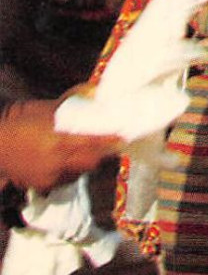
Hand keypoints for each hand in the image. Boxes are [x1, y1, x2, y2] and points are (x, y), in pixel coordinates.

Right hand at [0, 99, 120, 191]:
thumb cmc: (18, 125)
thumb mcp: (43, 110)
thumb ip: (69, 101)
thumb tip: (94, 88)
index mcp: (56, 140)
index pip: (91, 142)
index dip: (109, 140)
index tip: (123, 136)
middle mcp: (56, 161)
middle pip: (92, 161)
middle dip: (102, 153)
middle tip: (110, 144)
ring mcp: (50, 176)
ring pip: (81, 171)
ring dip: (87, 162)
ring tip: (84, 150)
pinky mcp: (45, 185)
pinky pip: (68, 179)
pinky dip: (72, 170)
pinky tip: (67, 160)